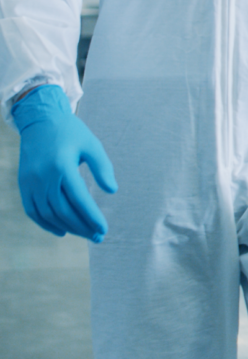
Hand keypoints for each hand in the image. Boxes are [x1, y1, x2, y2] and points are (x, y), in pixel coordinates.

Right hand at [12, 85, 117, 241]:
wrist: (40, 121)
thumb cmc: (71, 132)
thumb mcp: (91, 144)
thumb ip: (102, 167)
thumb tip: (112, 190)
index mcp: (62, 166)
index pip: (79, 199)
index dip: (92, 216)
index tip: (104, 229)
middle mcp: (44, 177)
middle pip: (63, 211)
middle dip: (82, 227)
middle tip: (98, 237)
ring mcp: (30, 183)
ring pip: (48, 214)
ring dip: (67, 227)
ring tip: (85, 234)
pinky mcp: (23, 185)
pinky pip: (33, 211)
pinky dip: (46, 224)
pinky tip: (61, 230)